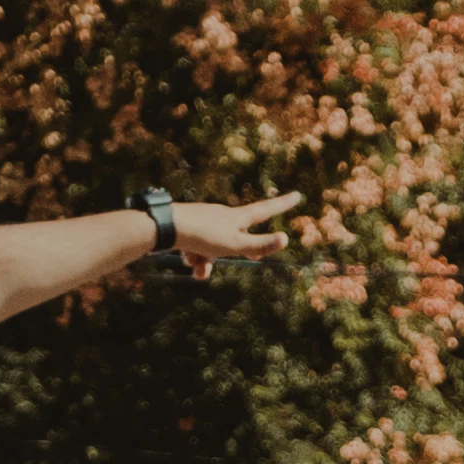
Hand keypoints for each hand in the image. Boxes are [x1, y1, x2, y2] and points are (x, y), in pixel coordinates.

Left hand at [153, 192, 301, 274]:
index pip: (266, 210)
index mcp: (238, 217)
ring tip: (197, 268)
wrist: (166, 227)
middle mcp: (222, 215)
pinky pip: (198, 246)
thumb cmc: (204, 236)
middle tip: (239, 257)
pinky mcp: (188, 226)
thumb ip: (260, 245)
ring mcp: (205, 220)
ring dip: (207, 260)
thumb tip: (285, 239)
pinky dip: (195, 256)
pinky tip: (186, 258)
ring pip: (213, 247)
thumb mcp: (236, 244)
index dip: (283, 205)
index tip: (297, 195)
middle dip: (232, 252)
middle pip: (235, 238)